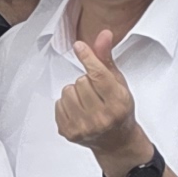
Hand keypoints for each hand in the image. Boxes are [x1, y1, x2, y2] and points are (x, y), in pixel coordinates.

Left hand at [56, 33, 148, 173]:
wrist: (117, 142)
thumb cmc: (119, 110)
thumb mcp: (118, 83)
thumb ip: (107, 59)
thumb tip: (103, 34)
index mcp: (118, 103)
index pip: (98, 76)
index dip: (88, 58)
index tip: (79, 46)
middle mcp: (102, 118)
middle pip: (80, 81)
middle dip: (86, 81)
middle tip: (95, 93)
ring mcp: (84, 127)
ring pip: (67, 91)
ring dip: (75, 93)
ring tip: (86, 101)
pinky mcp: (69, 133)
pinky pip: (58, 104)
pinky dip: (66, 104)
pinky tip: (79, 111)